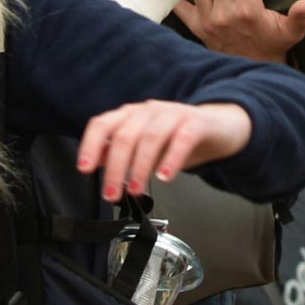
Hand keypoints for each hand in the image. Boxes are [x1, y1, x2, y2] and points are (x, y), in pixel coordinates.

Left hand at [76, 101, 251, 201]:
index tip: (84, 169)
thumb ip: (122, 154)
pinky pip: (182, 138)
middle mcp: (149, 110)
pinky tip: (165, 177)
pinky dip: (171, 159)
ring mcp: (173, 114)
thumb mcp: (146, 149)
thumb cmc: (179, 139)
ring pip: (151, 137)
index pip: (103, 124)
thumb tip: (97, 165)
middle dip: (116, 167)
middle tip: (112, 194)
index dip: (90, 145)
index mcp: (132, 115)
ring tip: (136, 189)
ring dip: (140, 166)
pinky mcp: (197, 122)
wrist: (220, 127)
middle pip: (125, 135)